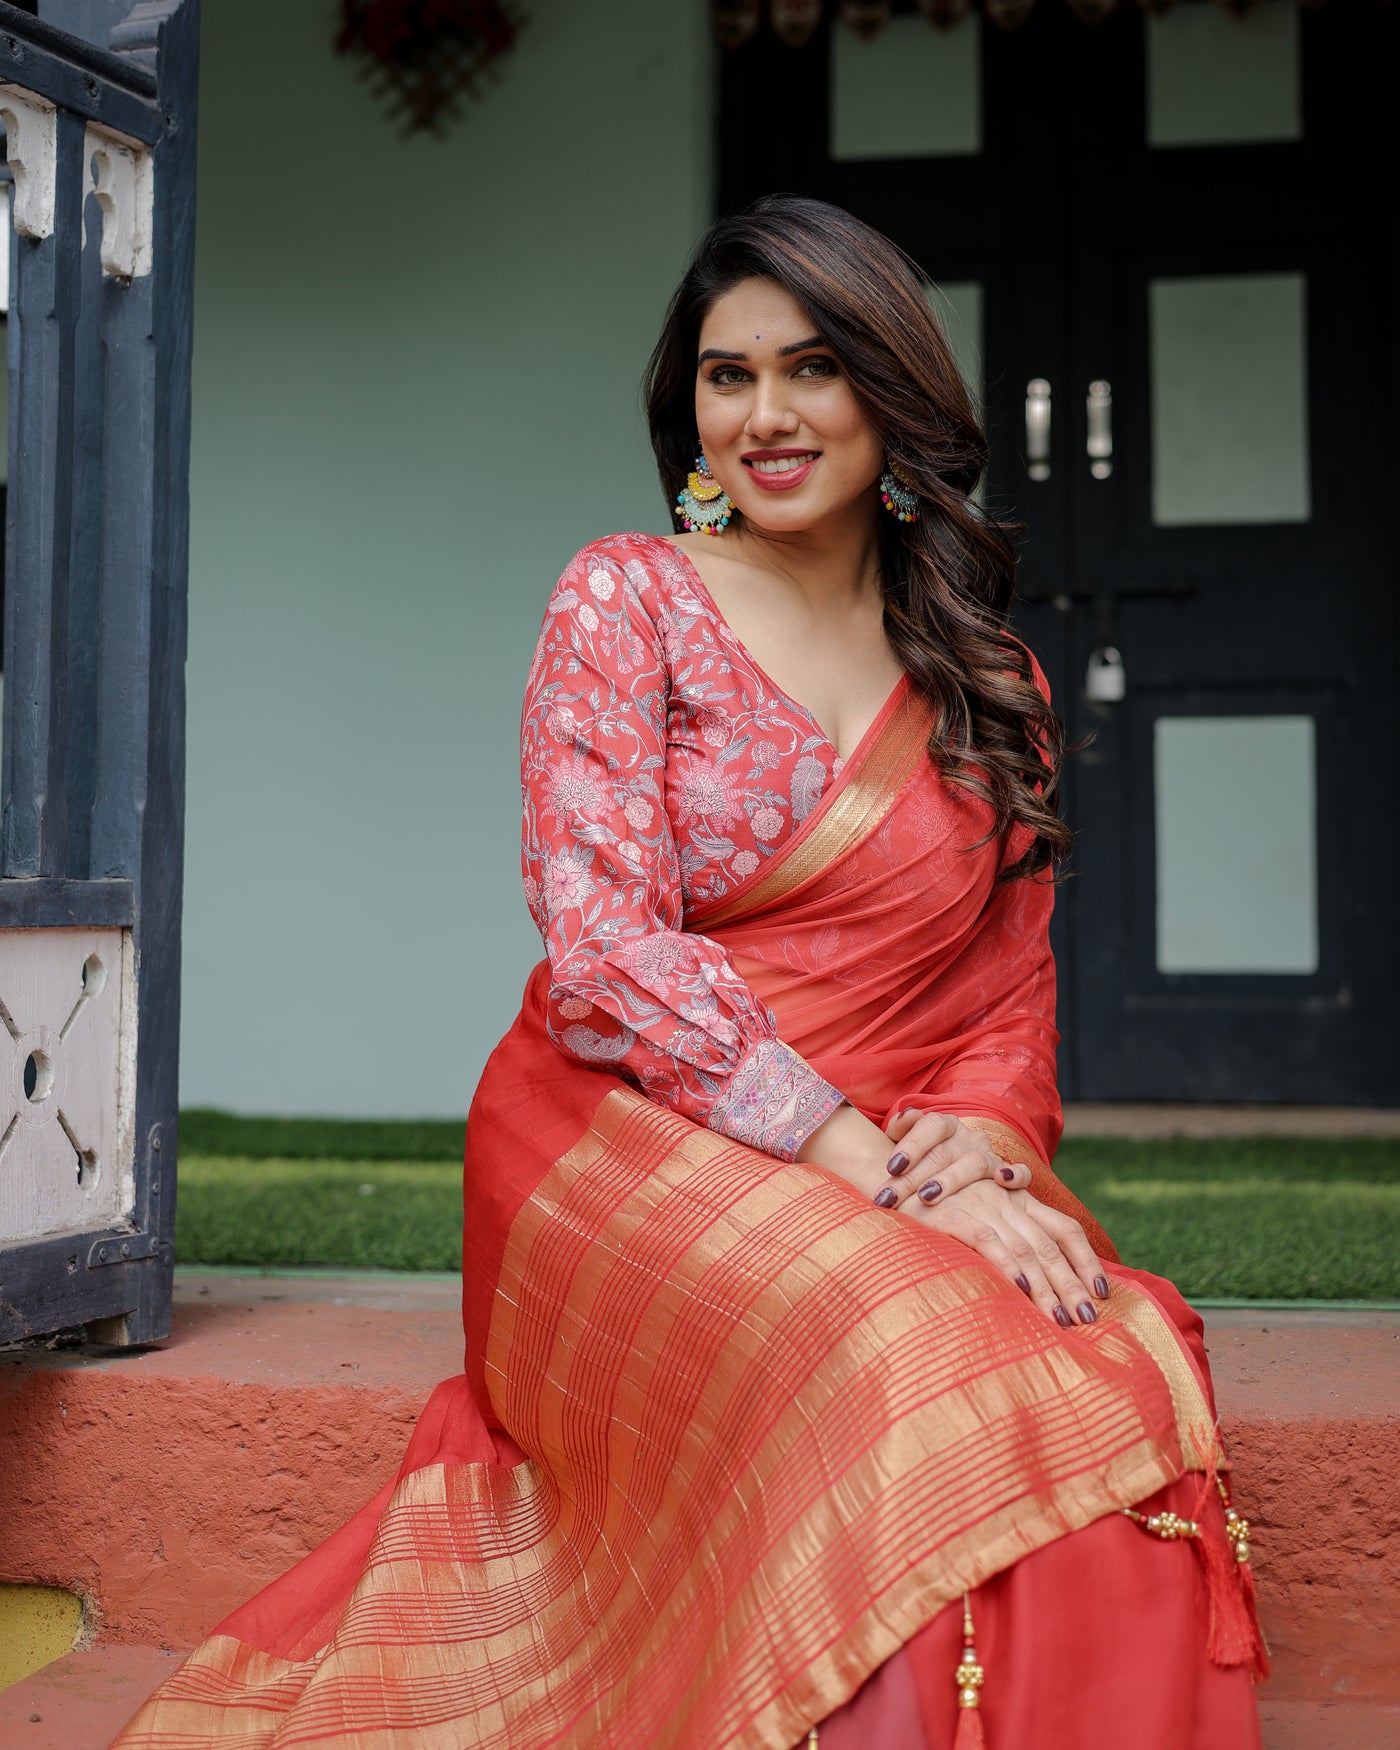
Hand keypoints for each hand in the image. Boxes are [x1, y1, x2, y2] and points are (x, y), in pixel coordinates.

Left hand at [876, 1109, 1032, 1212]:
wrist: (949, 1178)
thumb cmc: (919, 1163)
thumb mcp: (904, 1143)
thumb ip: (900, 1128)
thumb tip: (905, 1116)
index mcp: (946, 1125)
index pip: (933, 1125)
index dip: (911, 1145)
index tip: (891, 1168)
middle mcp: (969, 1137)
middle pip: (943, 1152)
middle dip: (913, 1177)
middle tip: (891, 1197)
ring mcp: (990, 1155)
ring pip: (975, 1164)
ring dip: (950, 1180)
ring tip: (925, 1197)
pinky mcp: (1009, 1176)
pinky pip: (1022, 1174)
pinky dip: (1016, 1175)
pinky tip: (1001, 1181)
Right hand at [906, 1177, 1109, 1326]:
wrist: (889, 1172)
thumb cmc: (931, 1199)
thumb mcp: (977, 1211)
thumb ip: (1005, 1236)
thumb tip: (1033, 1279)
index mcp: (1017, 1200)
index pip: (1065, 1229)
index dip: (1087, 1260)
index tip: (1105, 1292)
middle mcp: (1006, 1202)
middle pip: (1051, 1247)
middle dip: (1073, 1285)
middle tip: (1089, 1320)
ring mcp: (982, 1207)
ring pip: (1027, 1250)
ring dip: (1048, 1288)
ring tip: (1063, 1320)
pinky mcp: (953, 1215)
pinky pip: (988, 1241)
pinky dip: (1008, 1266)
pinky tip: (1022, 1290)